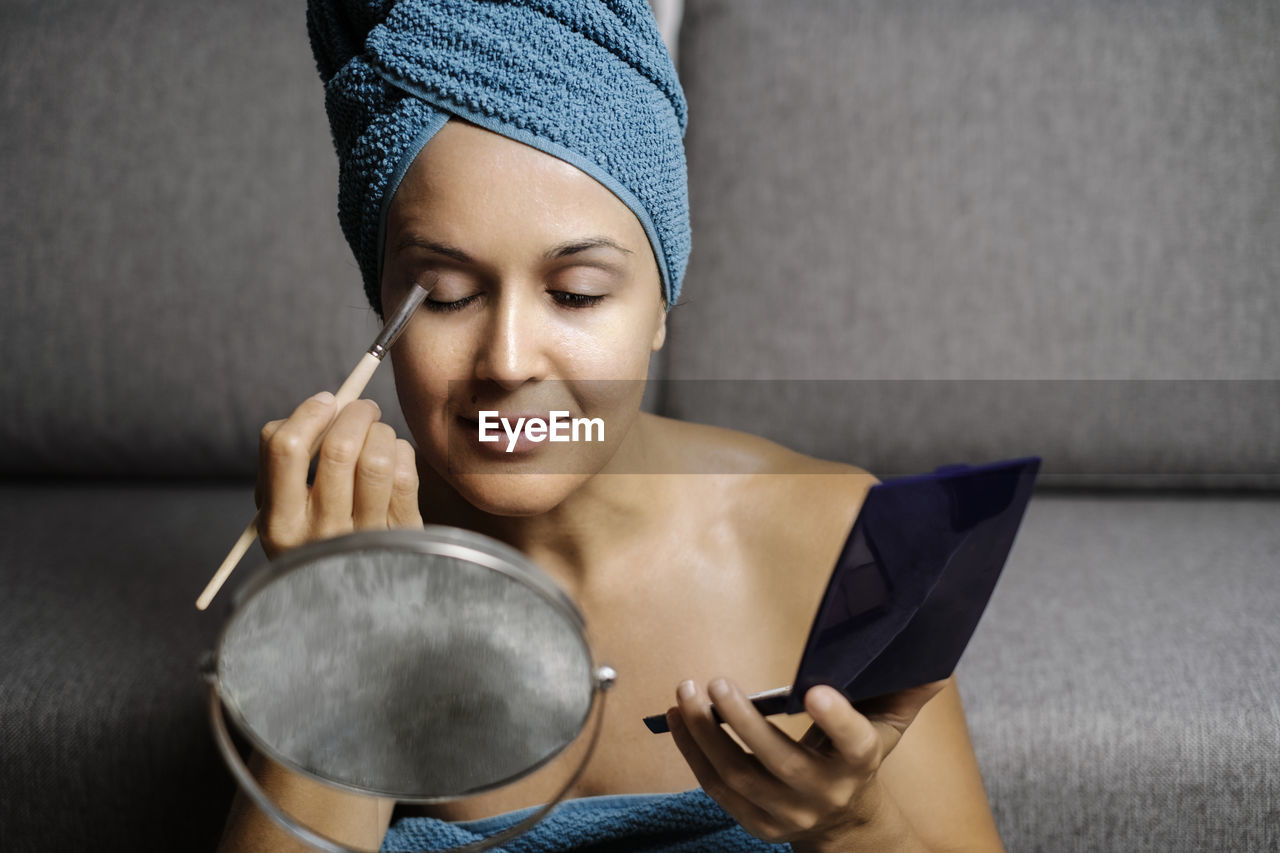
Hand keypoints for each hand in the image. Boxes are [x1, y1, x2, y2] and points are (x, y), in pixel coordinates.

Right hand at [255, 392, 422, 559]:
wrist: (352, 597)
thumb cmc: (314, 536)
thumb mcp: (284, 511)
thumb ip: (288, 462)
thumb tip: (324, 405)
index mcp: (280, 523)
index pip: (286, 449)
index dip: (309, 413)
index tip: (326, 401)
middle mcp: (321, 532)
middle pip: (339, 448)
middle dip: (355, 412)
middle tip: (362, 407)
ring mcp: (364, 535)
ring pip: (377, 458)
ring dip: (380, 431)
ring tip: (378, 432)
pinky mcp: (401, 534)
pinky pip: (405, 473)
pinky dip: (401, 452)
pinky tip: (393, 456)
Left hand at [667, 677, 946, 850]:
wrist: (845, 826)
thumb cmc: (858, 759)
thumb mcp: (886, 728)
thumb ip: (904, 692)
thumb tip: (933, 657)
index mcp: (860, 766)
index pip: (855, 745)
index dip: (836, 719)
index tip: (814, 689)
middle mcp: (824, 794)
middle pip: (780, 762)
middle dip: (743, 722)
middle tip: (716, 682)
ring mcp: (786, 815)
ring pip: (738, 776)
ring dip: (705, 734)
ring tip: (686, 693)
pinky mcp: (754, 823)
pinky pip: (716, 788)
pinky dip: (691, 751)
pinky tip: (677, 717)